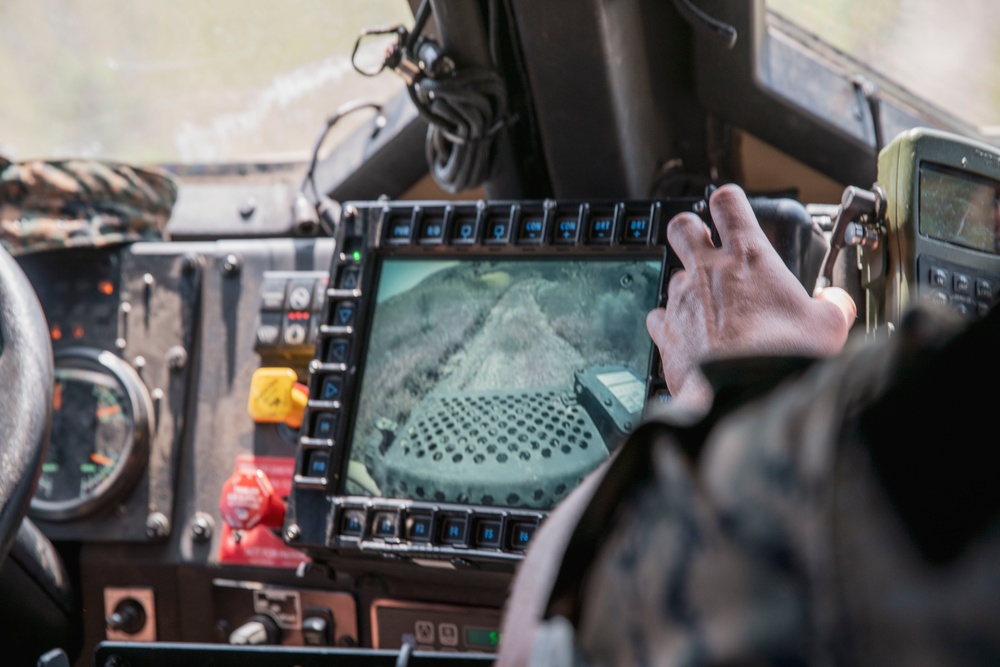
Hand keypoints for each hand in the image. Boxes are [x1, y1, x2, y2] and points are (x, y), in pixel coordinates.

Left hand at [647, 184, 855, 410]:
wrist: (743, 394)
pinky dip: (670, 322)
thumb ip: (832, 304)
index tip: (732, 209)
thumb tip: (837, 302)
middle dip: (690, 231)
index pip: (728, 202)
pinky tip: (686, 334)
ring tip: (707, 306)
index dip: (728, 202)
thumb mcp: (827, 324)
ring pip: (673, 274)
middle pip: (682, 226)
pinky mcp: (665, 331)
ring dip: (687, 286)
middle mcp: (707, 271)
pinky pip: (658, 315)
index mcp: (748, 256)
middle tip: (703, 244)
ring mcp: (682, 300)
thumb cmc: (782, 355)